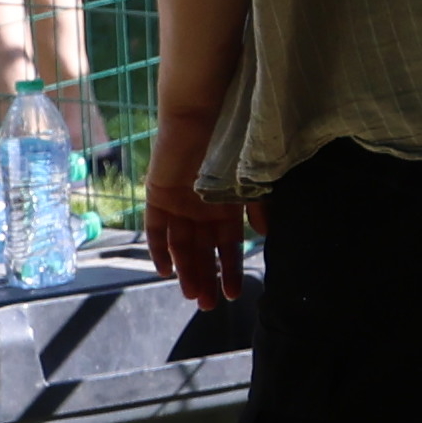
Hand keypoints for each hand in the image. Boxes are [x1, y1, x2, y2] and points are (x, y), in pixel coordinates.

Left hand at [146, 146, 254, 309]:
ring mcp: (178, 203)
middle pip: (203, 251)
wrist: (203, 116)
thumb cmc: (234, 143)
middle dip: (207, 278)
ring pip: (181, 246)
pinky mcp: (157, 196)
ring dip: (186, 271)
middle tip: (210, 306)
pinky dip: (159, 249)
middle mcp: (201, 208)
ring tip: (193, 296)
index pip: (228, 246)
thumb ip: (258, 207)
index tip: (237, 294)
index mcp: (226, 205)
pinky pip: (156, 229)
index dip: (231, 270)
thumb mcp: (253, 179)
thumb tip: (265, 235)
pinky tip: (164, 270)